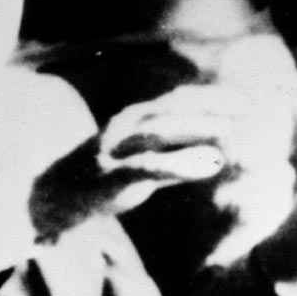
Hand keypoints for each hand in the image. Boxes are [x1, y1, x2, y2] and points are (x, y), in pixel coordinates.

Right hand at [28, 89, 248, 240]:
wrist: (51, 198)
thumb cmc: (103, 178)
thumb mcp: (144, 163)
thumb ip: (177, 157)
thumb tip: (216, 157)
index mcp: (132, 120)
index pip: (176, 100)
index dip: (210, 96)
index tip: (242, 98)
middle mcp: (124, 128)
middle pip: (170, 107)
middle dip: (209, 104)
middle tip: (245, 107)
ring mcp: (117, 150)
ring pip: (159, 130)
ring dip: (196, 127)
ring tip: (230, 129)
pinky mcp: (112, 176)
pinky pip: (150, 166)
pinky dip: (182, 163)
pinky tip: (210, 165)